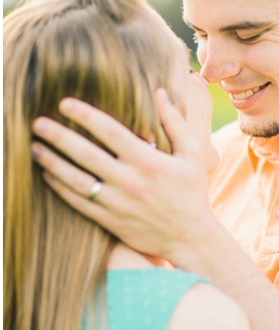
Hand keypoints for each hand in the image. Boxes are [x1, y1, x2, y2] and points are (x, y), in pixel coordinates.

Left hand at [30, 91, 218, 266]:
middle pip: (85, 154)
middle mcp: (130, 181)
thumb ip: (174, 122)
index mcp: (149, 162)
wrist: (191, 237)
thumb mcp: (192, 155)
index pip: (110, 132)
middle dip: (58, 136)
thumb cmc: (192, 192)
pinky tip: (48, 175)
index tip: (65, 103)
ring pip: (76, 180)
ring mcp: (118, 203)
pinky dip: (60, 188)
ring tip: (34, 147)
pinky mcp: (110, 220)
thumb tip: (159, 92)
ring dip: (51, 162)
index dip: (85, 115)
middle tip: (37, 123)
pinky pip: (78, 202)